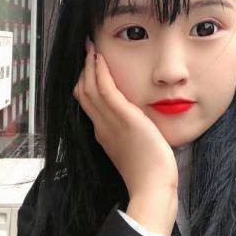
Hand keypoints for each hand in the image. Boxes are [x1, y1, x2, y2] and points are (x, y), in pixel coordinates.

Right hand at [74, 38, 177, 234]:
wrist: (152, 187)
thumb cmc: (149, 174)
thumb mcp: (133, 150)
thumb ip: (129, 136)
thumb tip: (134, 125)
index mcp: (103, 134)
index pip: (88, 103)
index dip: (85, 82)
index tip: (89, 66)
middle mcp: (102, 126)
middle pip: (83, 93)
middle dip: (83, 69)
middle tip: (86, 50)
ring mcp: (110, 122)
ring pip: (89, 88)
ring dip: (89, 65)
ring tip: (91, 48)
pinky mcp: (124, 118)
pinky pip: (106, 90)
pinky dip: (100, 72)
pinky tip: (100, 58)